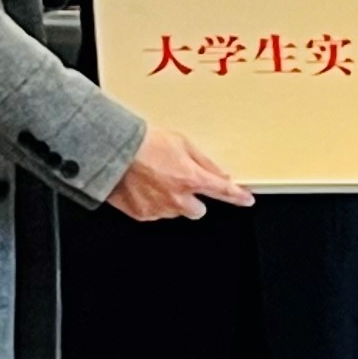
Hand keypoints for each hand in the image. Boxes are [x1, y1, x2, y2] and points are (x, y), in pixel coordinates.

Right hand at [104, 123, 254, 220]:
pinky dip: (152, 203)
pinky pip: (155, 213)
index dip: (237, 196)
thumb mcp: (182, 143)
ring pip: (175, 212)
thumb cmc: (142, 143)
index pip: (223, 192)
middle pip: (198, 211)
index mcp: (191, 179)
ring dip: (172, 201)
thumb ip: (204, 162)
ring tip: (156, 181)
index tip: (246, 199)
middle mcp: (177, 199)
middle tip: (181, 185)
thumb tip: (220, 174)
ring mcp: (159, 209)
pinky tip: (144, 187)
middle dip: (194, 201)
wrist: (111, 151)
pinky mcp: (142, 215)